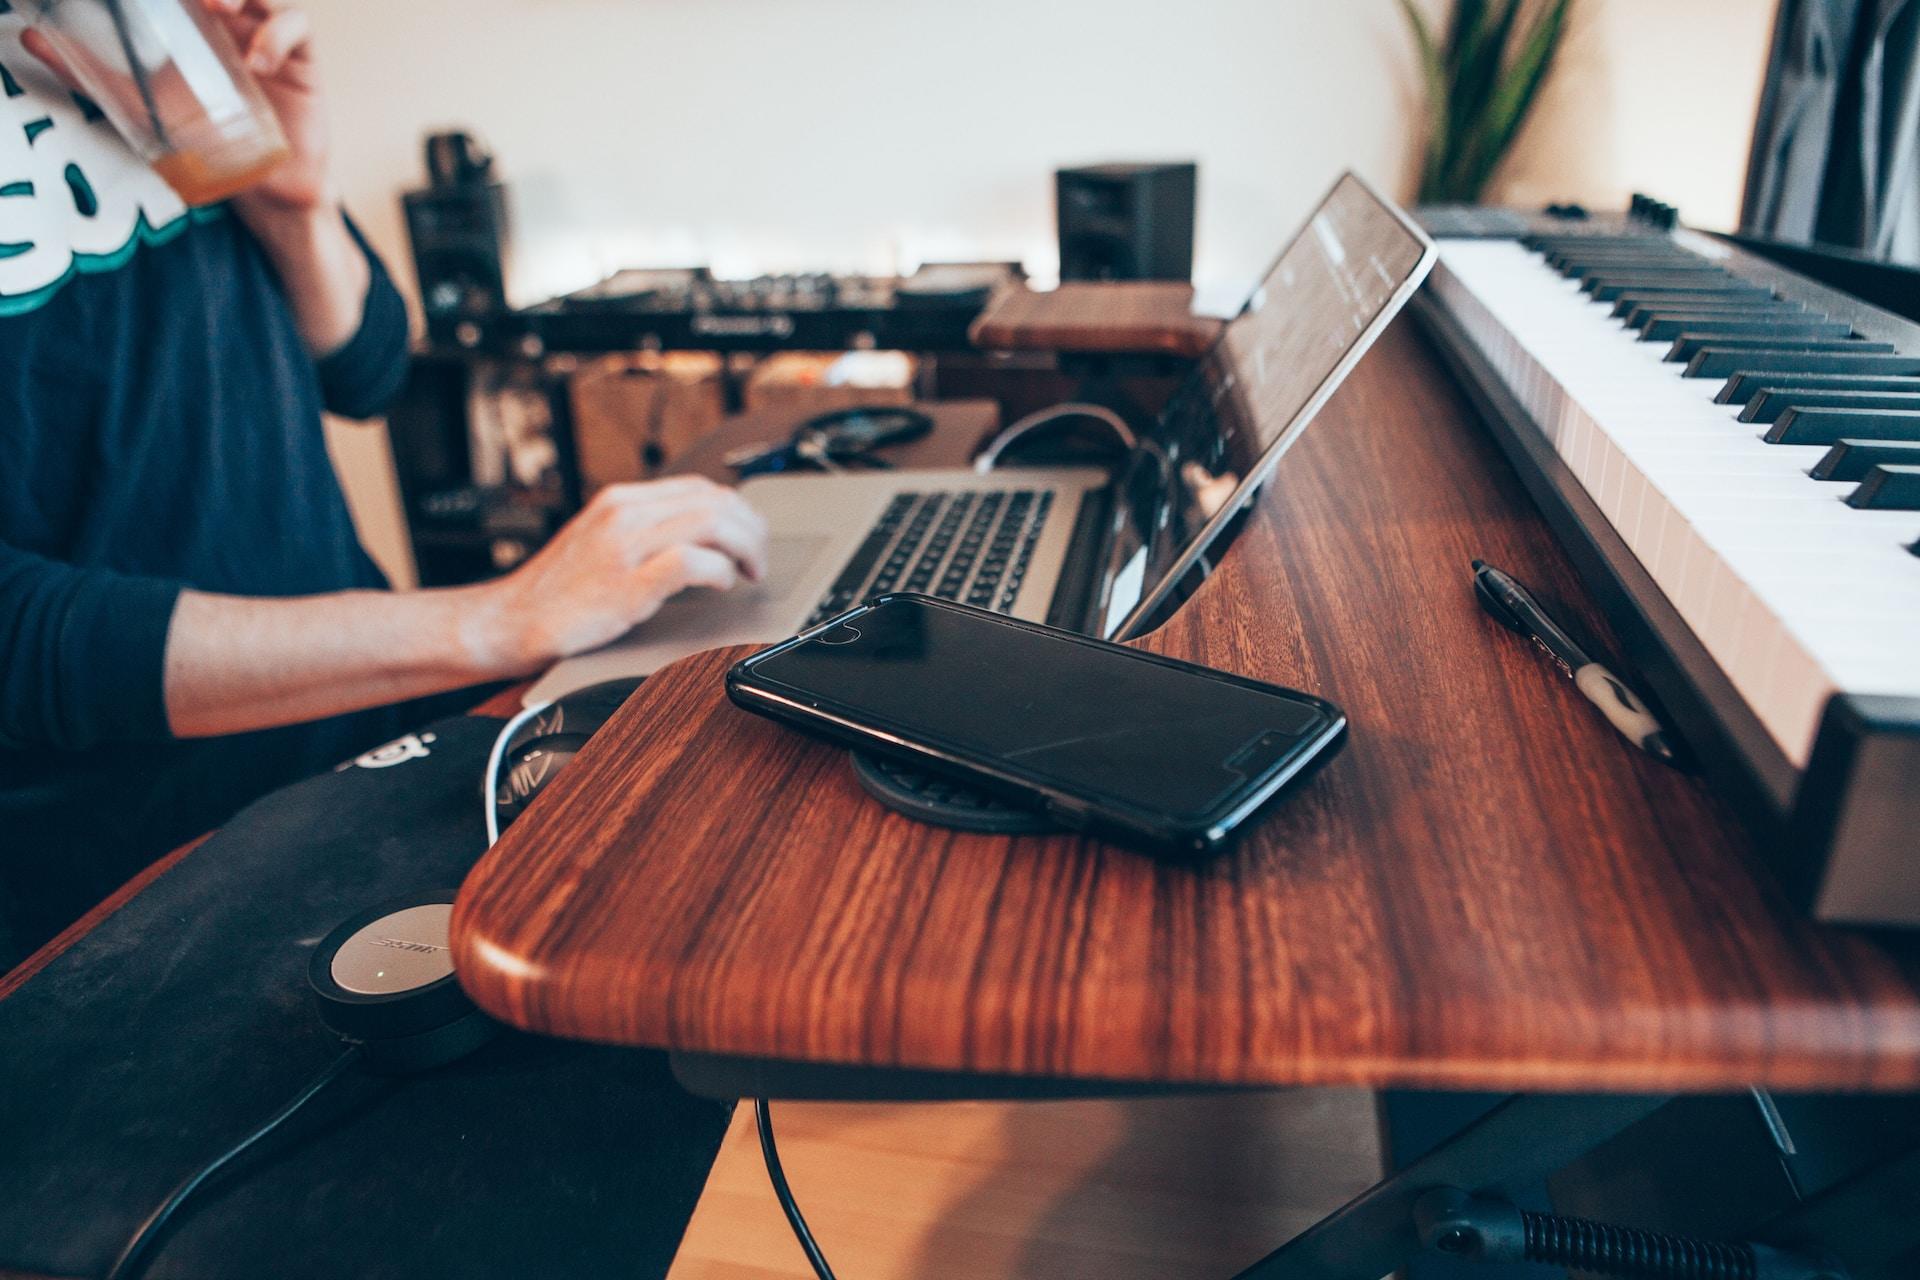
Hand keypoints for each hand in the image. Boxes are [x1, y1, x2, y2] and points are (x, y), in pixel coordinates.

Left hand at [22, 0, 331, 214]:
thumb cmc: (208, 144)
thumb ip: (90, 72)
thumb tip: (28, 36)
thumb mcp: (141, 103)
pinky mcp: (301, 62)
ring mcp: (268, 39)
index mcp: (198, 23)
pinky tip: (258, 61)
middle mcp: (234, 23)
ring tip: (218, 5)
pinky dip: (277, 36)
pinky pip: (296, 29)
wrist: (265, 192)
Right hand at [476, 478, 770, 672]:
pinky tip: (721, 585)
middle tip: (757, 561)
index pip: (700, 488)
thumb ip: (642, 532)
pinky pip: (691, 563)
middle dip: (751, 530)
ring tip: (748, 573)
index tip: (747, 538)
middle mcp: (624, 514)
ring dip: (745, 548)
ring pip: (711, 523)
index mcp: (620, 500)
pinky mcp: (626, 584)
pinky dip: (718, 572)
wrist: (508, 621)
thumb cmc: (556, 593)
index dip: (737, 512)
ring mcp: (625, 547)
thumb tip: (699, 536)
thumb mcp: (600, 542)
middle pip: (715, 501)